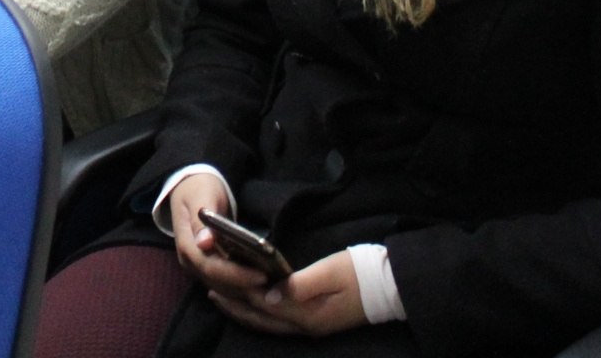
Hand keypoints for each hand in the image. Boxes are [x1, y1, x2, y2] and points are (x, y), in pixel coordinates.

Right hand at [166, 174, 269, 297]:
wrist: (189, 189)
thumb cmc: (199, 189)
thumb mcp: (201, 196)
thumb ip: (201, 219)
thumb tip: (204, 243)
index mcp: (187, 246)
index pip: (212, 268)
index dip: (237, 275)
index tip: (262, 275)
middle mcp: (191, 263)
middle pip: (219, 283)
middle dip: (246, 287)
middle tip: (275, 288)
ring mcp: (198, 268)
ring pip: (223, 289)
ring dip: (247, 290)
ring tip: (274, 289)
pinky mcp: (209, 270)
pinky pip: (226, 284)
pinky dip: (244, 286)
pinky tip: (264, 285)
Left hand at [207, 249, 369, 338]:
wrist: (389, 287)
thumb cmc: (361, 273)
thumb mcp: (331, 272)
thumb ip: (300, 285)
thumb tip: (270, 294)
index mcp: (307, 314)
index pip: (265, 304)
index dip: (242, 291)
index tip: (221, 277)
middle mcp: (305, 326)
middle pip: (261, 319)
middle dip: (235, 305)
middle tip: (210, 291)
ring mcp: (310, 327)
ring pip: (268, 324)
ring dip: (243, 312)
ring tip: (222, 299)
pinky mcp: (314, 322)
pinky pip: (278, 323)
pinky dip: (260, 316)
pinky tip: (253, 307)